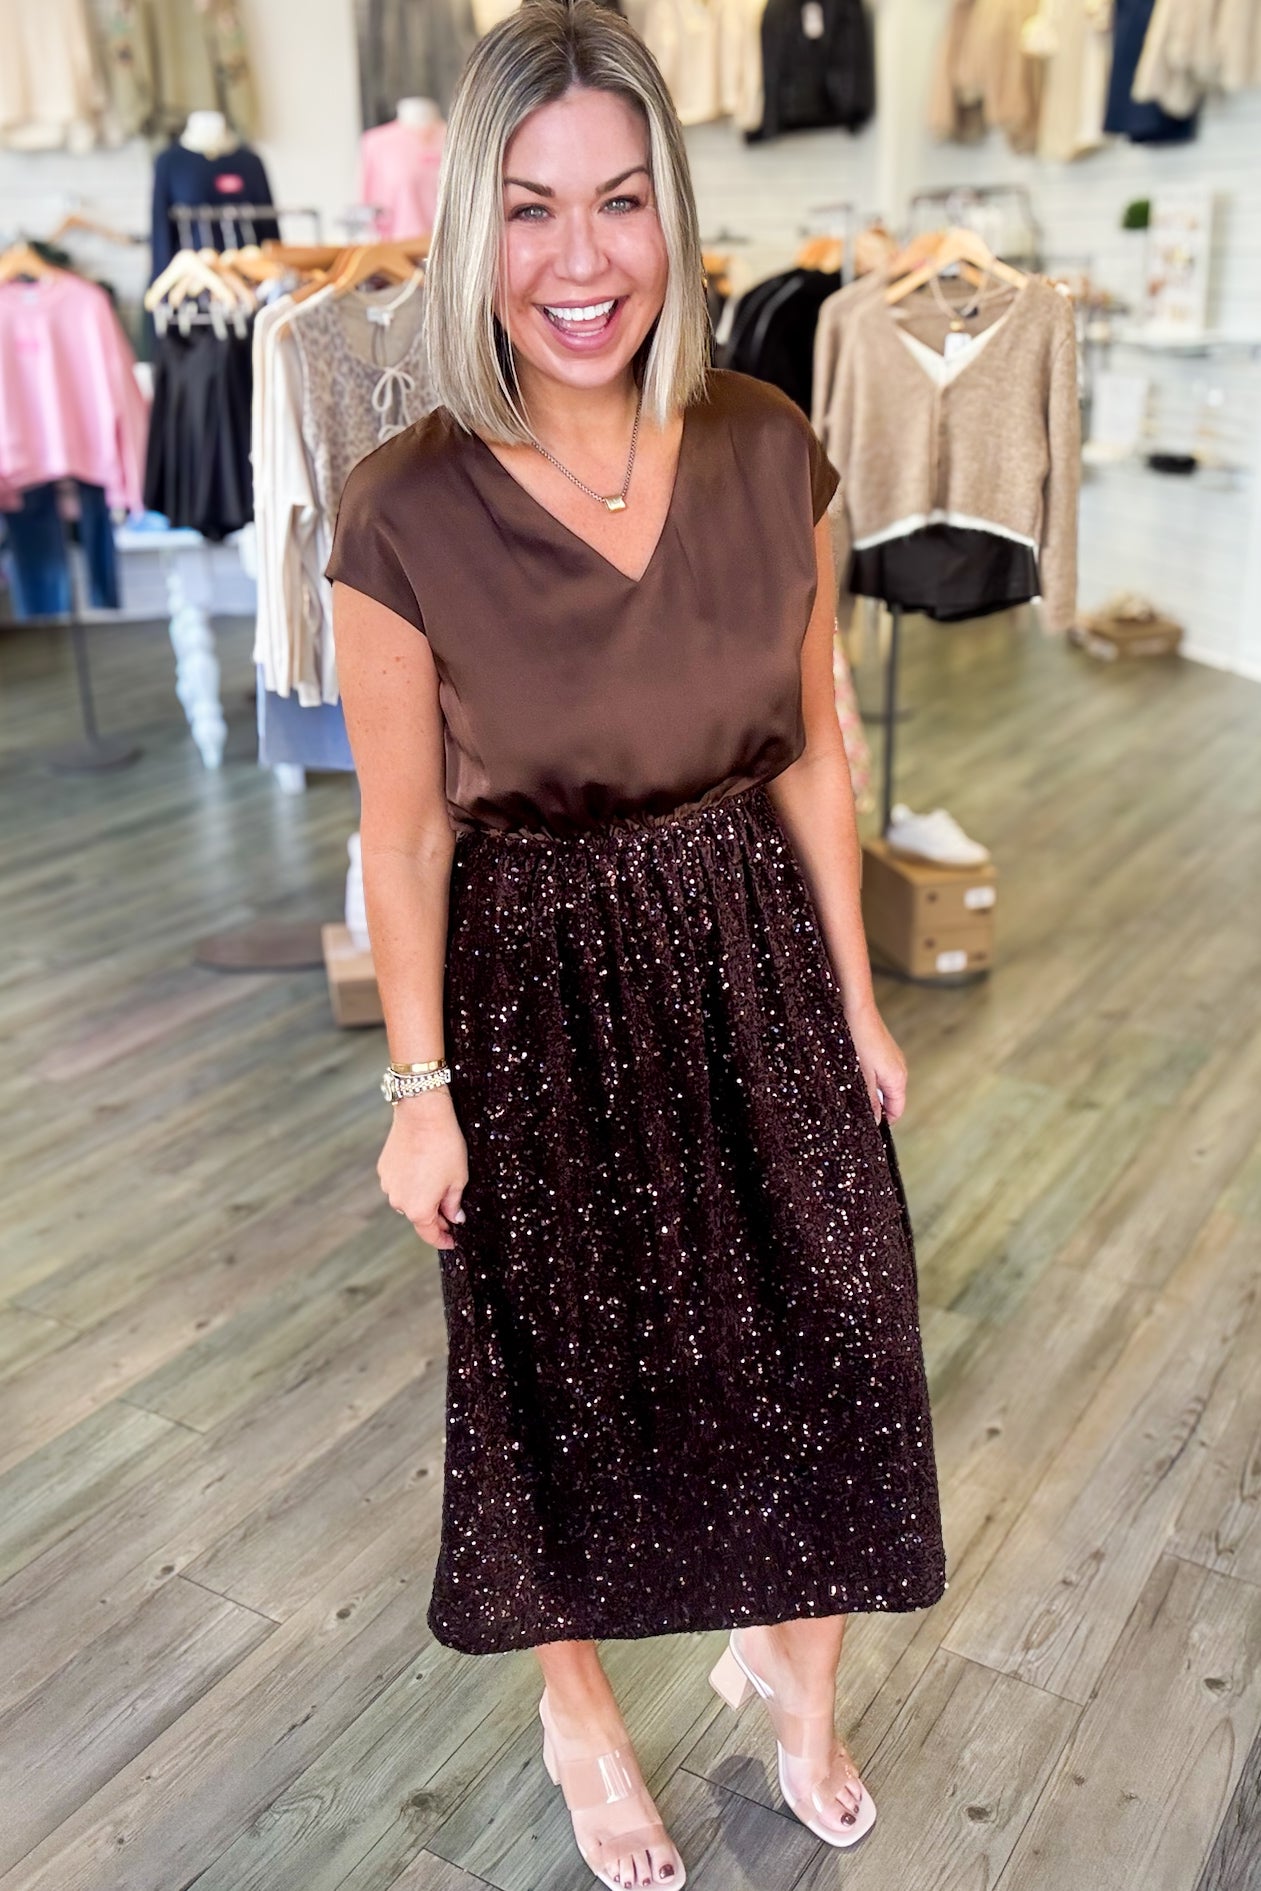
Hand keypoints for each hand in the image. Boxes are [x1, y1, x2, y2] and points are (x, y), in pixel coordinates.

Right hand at [378, 1089, 468, 1248]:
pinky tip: (424, 1168)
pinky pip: (400, 1182)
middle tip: (452, 1210)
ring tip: (438, 1182)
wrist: (422, 1115)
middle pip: (419, 1216)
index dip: (443, 1240)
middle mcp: (398, 1202)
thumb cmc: (445, 1147)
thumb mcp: (458, 1179)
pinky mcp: (383, 1168)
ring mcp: (388, 1185)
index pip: (430, 1234)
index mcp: (419, 1210)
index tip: (453, 1241)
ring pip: (408, 1199)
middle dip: (435, 1216)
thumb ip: (454, 1204)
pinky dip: (411, 1181)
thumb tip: (454, 1218)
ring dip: (422, 1197)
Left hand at [845, 1002, 907, 1124]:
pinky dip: (867, 1077)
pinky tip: (852, 1072)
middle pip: (890, 1099)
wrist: (856, 1008)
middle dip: (874, 1106)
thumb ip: (870, 1102)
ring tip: (850, 1089)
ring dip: (869, 1091)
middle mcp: (900, 1070)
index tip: (866, 1126)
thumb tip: (877, 1123)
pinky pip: (878, 1072)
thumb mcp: (862, 1077)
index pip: (897, 1111)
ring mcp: (892, 1059)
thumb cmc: (859, 1040)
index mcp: (898, 1079)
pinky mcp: (883, 1050)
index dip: (883, 1122)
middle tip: (853, 1108)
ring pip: (883, 1085)